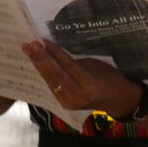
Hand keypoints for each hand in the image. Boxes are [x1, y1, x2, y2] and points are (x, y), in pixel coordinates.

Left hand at [21, 40, 141, 116]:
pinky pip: (52, 87)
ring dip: (38, 65)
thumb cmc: (112, 78)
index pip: (69, 66)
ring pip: (50, 81)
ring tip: (29, 52)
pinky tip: (37, 64)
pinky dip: (44, 75)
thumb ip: (77, 63)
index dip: (56, 53)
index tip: (44, 41)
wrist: (118, 100)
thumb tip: (56, 54)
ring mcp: (70, 102)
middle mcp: (78, 95)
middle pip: (56, 74)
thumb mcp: (98, 66)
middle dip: (41, 58)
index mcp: (90, 84)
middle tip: (30, 45)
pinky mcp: (65, 105)